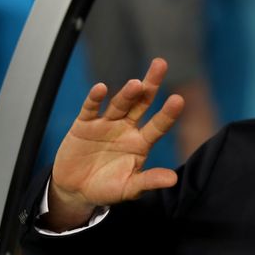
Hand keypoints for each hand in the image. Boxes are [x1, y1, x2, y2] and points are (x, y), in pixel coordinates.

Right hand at [45, 58, 183, 229]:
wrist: (76, 190)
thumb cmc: (107, 189)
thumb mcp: (129, 188)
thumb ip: (149, 181)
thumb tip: (173, 180)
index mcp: (141, 142)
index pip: (159, 125)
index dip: (168, 113)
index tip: (178, 99)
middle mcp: (127, 128)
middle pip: (141, 103)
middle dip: (151, 85)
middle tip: (161, 64)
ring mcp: (106, 124)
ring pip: (119, 104)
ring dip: (126, 94)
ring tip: (136, 84)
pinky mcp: (84, 125)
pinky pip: (90, 109)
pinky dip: (94, 99)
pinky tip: (100, 89)